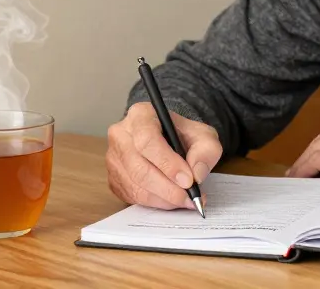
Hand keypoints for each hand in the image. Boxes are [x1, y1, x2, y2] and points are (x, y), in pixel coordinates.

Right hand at [106, 102, 221, 210]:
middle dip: (168, 188)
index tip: (188, 180)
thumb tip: (197, 174)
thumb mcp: (203, 136)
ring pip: (135, 185)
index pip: (147, 140)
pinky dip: (155, 202)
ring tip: (185, 200)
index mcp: (140, 115)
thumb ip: (205, 151)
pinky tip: (171, 200)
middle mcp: (121, 135)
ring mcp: (114, 158)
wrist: (170, 140)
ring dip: (164, 198)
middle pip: (139, 168)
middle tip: (190, 197)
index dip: (168, 163)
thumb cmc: (183, 136)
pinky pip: (132, 196)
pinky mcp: (114, 178)